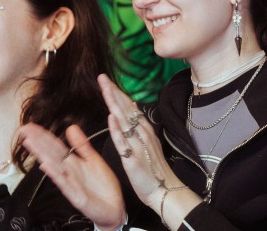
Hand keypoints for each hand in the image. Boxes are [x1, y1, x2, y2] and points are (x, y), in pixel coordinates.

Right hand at [19, 124, 124, 229]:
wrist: (114, 207)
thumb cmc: (103, 186)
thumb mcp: (94, 160)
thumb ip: (82, 145)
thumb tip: (71, 127)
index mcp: (72, 163)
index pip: (55, 146)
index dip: (43, 135)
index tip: (31, 126)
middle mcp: (68, 172)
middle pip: (50, 154)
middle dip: (37, 142)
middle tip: (24, 129)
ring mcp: (70, 184)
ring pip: (53, 167)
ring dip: (41, 154)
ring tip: (30, 142)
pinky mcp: (76, 196)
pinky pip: (64, 184)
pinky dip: (55, 174)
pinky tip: (45, 165)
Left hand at [99, 75, 201, 228]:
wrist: (164, 189)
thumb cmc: (154, 168)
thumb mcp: (148, 143)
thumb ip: (139, 126)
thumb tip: (131, 107)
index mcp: (144, 130)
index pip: (130, 107)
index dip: (118, 93)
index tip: (107, 80)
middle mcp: (142, 134)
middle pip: (126, 109)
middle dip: (113, 92)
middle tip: (102, 77)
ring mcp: (138, 145)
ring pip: (125, 121)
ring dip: (114, 104)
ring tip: (106, 89)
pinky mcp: (133, 159)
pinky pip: (124, 142)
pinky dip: (118, 130)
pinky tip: (111, 119)